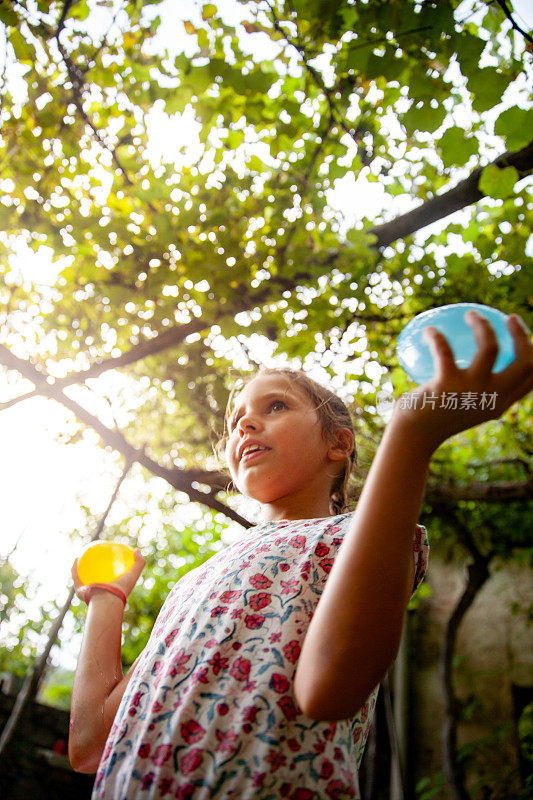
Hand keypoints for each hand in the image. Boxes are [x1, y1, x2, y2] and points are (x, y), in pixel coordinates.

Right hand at [71, 548, 145, 602]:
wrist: (107, 600)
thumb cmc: (121, 588)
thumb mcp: (134, 574)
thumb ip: (139, 562)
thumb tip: (137, 550)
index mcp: (112, 589)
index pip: (112, 578)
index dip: (111, 569)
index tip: (111, 557)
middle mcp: (100, 591)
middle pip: (96, 579)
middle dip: (95, 570)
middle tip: (96, 556)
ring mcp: (89, 592)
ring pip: (83, 578)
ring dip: (81, 568)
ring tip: (82, 555)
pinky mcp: (79, 591)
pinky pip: (76, 577)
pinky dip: (75, 568)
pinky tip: (77, 558)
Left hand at [394, 311, 532, 452]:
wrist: (412, 438)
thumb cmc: (434, 420)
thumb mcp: (462, 407)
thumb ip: (475, 390)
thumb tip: (475, 361)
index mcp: (500, 404)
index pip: (531, 379)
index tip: (525, 335)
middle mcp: (493, 398)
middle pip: (525, 362)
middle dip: (522, 335)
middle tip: (509, 317)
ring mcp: (472, 390)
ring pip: (491, 346)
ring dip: (482, 324)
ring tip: (470, 314)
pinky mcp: (447, 384)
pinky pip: (444, 349)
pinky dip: (435, 336)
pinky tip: (428, 329)